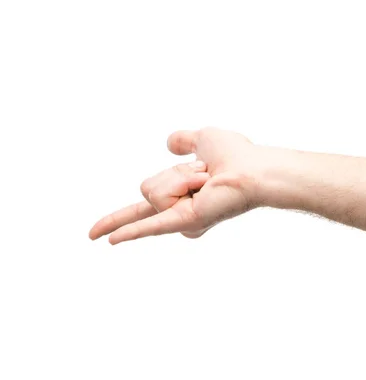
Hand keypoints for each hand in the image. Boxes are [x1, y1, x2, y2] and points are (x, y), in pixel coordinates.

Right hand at [89, 127, 266, 244]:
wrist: (255, 169)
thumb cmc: (238, 156)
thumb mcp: (205, 138)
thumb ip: (185, 140)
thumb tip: (169, 144)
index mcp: (181, 198)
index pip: (143, 203)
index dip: (117, 219)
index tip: (97, 235)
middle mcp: (179, 215)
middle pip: (147, 187)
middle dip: (173, 172)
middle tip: (205, 174)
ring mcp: (182, 221)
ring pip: (153, 191)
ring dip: (180, 177)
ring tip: (208, 181)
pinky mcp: (187, 222)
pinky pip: (151, 225)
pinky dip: (131, 233)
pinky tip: (110, 241)